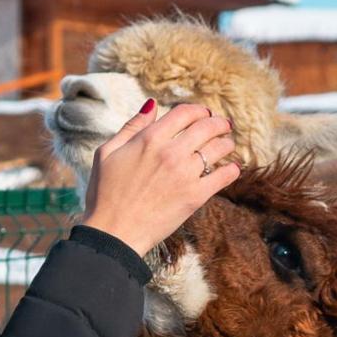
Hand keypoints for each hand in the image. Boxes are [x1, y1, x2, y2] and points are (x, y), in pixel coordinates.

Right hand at [82, 99, 239, 256]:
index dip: (199, 110)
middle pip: (207, 127)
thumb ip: (132, 126)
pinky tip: (232, 169)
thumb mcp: (108, 152)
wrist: (113, 232)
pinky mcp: (195, 196)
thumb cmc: (104, 194)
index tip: (205, 114)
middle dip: (219, 123)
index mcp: (149, 139)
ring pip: (218, 149)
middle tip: (225, 125)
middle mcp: (170, 153)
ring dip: (227, 143)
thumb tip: (152, 104)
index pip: (185, 113)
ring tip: (228, 145)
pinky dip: (232, 170)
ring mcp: (185, 174)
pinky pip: (223, 176)